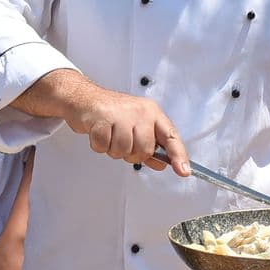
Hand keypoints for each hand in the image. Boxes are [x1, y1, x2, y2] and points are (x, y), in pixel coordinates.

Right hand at [64, 86, 187, 172]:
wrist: (86, 98)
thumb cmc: (113, 113)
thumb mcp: (136, 126)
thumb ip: (150, 146)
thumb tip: (162, 164)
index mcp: (152, 113)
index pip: (170, 137)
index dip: (178, 156)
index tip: (183, 171)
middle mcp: (140, 112)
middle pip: (144, 150)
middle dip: (132, 154)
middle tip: (123, 142)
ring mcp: (121, 114)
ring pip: (123, 150)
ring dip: (114, 150)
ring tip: (110, 136)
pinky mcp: (102, 118)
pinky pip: (104, 146)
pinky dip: (99, 146)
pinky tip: (99, 133)